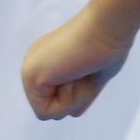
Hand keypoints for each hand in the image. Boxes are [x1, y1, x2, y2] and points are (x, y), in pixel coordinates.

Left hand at [21, 2, 136, 120]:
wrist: (109, 25)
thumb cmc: (109, 45)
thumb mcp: (94, 78)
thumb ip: (81, 95)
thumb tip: (73, 114)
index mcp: (47, 60)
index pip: (58, 99)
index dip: (80, 95)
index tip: (89, 69)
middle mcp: (34, 63)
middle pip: (52, 108)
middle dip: (76, 98)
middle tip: (87, 70)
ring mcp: (29, 69)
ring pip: (49, 112)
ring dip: (74, 99)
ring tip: (82, 71)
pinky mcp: (30, 75)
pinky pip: (47, 112)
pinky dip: (68, 102)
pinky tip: (75, 74)